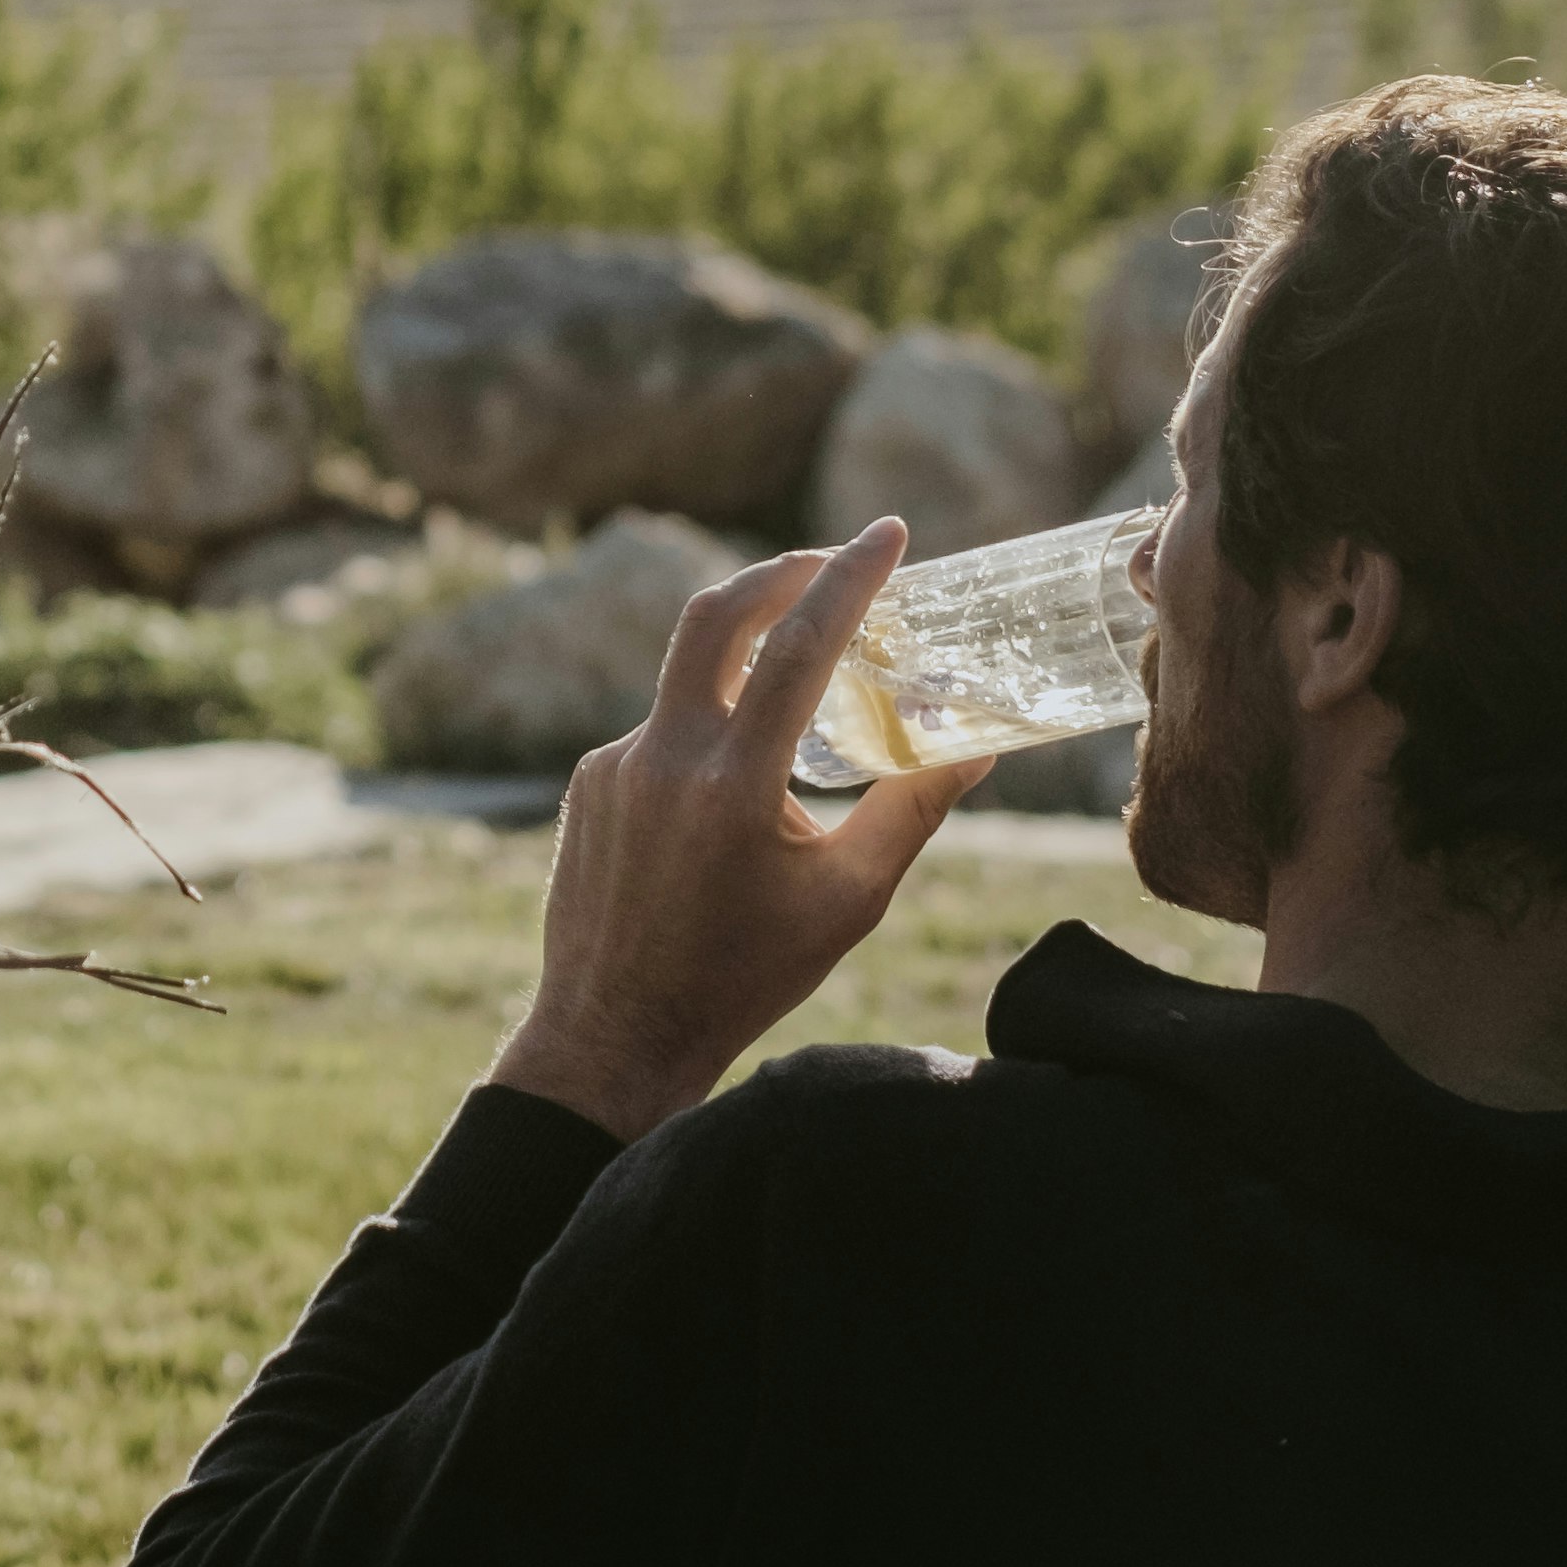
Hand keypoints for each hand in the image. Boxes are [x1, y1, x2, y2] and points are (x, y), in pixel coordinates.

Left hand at [485, 526, 979, 1141]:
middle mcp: (663, 756)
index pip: (800, 646)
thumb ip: (914, 808)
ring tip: (804, 699)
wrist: (615, 1036)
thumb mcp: (850, 899)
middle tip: (835, 562)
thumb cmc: (746, 975)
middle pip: (715, 615)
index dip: (851, 577)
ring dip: (747, 666)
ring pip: (689, 679)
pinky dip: (709, 735)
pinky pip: (660, 732)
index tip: (889, 530)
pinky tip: (735, 800)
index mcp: (734, 783)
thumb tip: (978, 741)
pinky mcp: (589, 781)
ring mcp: (614, 764)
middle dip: (781, 574)